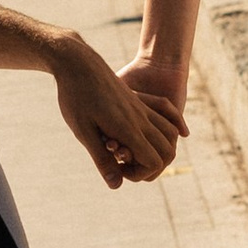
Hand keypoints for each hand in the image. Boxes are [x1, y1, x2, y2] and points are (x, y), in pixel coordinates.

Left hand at [53, 33, 181, 188]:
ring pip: (169, 133)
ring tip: (136, 151)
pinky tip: (172, 132)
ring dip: (161, 148)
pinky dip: (172, 126)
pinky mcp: (139, 99)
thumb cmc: (75, 96)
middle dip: (152, 166)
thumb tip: (116, 185)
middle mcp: (141, 119)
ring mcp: (142, 107)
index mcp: (128, 129)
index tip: (118, 169)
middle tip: (126, 164)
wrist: (79, 62)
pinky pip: (166, 114)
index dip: (139, 174)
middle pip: (167, 151)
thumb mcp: (83, 131)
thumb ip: (102, 159)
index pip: (153, 162)